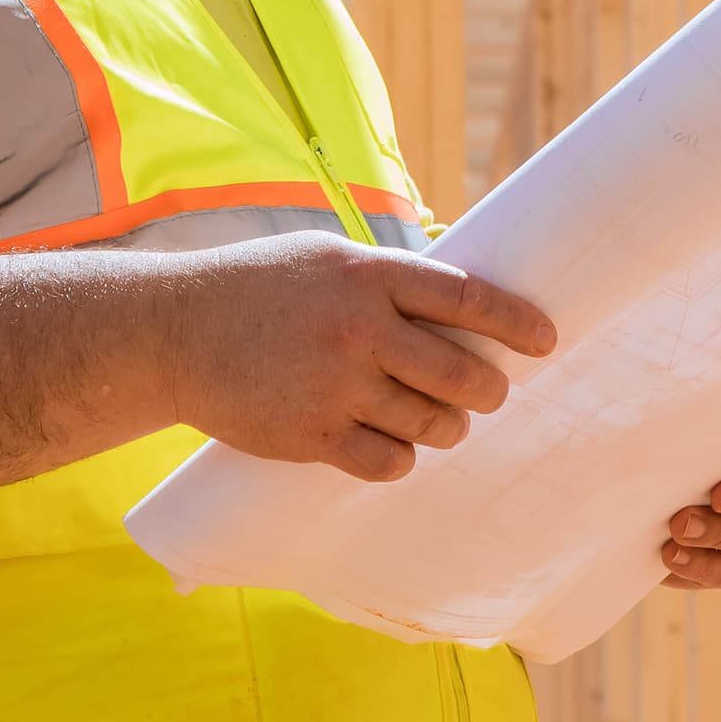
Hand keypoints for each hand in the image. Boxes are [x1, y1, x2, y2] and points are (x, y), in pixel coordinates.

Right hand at [164, 234, 556, 482]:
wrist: (175, 331)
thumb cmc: (260, 288)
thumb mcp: (328, 258)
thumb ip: (391, 279)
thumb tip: (465, 303)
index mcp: (369, 275)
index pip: (468, 300)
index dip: (517, 324)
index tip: (546, 341)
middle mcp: (359, 329)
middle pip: (462, 375)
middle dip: (488, 390)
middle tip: (488, 392)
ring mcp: (335, 386)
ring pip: (432, 424)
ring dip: (447, 427)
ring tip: (438, 419)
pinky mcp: (311, 436)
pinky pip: (389, 463)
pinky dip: (401, 458)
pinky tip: (391, 443)